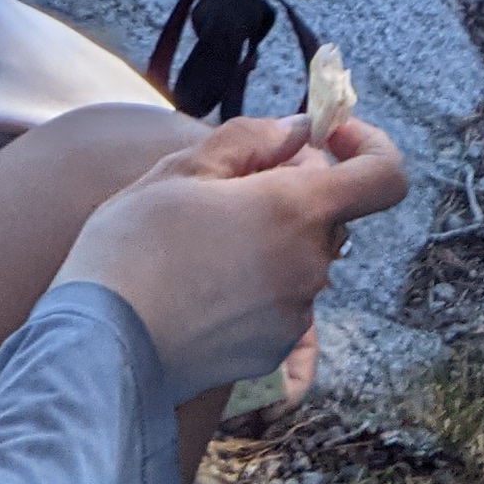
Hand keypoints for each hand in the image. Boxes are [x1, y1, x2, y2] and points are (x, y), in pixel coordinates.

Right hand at [54, 111, 407, 401]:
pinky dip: (256, 282)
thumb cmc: (132, 247)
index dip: (368, 146)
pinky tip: (200, 282)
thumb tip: (297, 131)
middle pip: (330, 215)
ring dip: (270, 239)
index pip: (384, 177)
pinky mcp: (272, 352)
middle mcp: (308, 267)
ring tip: (201, 240)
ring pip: (301, 257)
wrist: (99, 347)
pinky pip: (281, 300)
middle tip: (228, 187)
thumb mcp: (181, 168)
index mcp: (294, 211)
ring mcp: (293, 315)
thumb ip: (251, 138)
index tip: (326, 136)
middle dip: (294, 191)